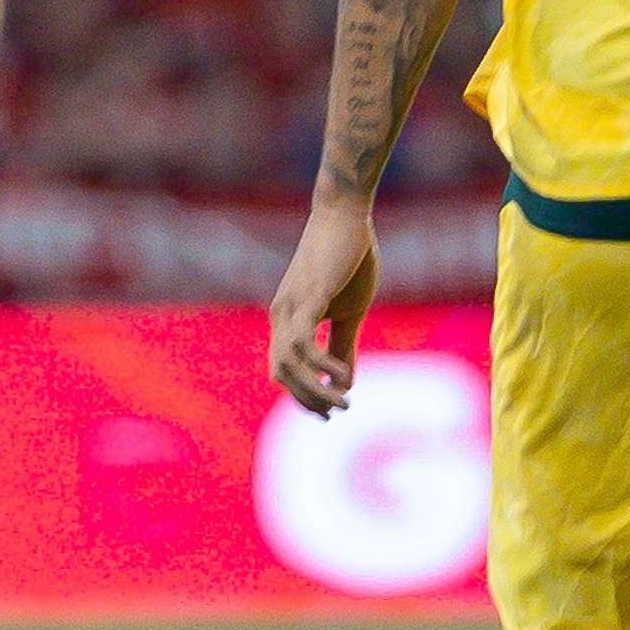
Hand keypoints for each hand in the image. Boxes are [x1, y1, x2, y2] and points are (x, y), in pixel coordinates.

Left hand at [267, 195, 381, 414]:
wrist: (345, 216)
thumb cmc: (348, 260)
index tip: (329, 411)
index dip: (302, 395)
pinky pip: (303, 342)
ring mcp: (291, 307)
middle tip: (335, 412)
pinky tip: (341, 375)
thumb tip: (344, 381)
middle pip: (280, 373)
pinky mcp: (308, 297)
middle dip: (307, 399)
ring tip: (343, 402)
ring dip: (314, 390)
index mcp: (287, 319)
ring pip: (288, 364)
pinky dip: (320, 365)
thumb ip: (343, 345)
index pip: (283, 369)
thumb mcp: (349, 311)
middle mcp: (281, 315)